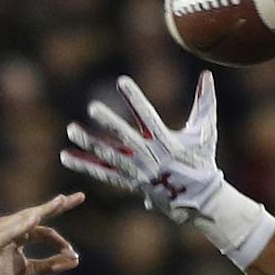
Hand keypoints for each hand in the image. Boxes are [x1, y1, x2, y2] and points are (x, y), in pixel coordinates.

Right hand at [0, 192, 83, 274]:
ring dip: (44, 210)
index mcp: (20, 236)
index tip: (74, 254)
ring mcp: (1, 233)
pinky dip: (22, 224)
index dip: (61, 241)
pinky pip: (9, 231)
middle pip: (38, 214)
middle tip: (80, 197)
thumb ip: (50, 265)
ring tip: (61, 201)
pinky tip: (35, 218)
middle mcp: (11, 229)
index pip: (44, 229)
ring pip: (26, 218)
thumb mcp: (29, 272)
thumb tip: (75, 259)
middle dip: (58, 205)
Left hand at [61, 73, 223, 223]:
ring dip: (90, 144)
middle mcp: (150, 158)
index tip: (122, 82)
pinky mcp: (131, 183)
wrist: (200, 200)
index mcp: (167, 143)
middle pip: (126, 139)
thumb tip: (207, 74)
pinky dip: (86, 166)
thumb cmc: (203, 161)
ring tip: (71, 130)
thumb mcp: (205, 132)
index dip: (135, 99)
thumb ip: (205, 102)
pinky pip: (105, 174)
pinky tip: (67, 157)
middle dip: (110, 123)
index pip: (148, 117)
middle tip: (93, 107)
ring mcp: (139, 173)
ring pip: (110, 157)